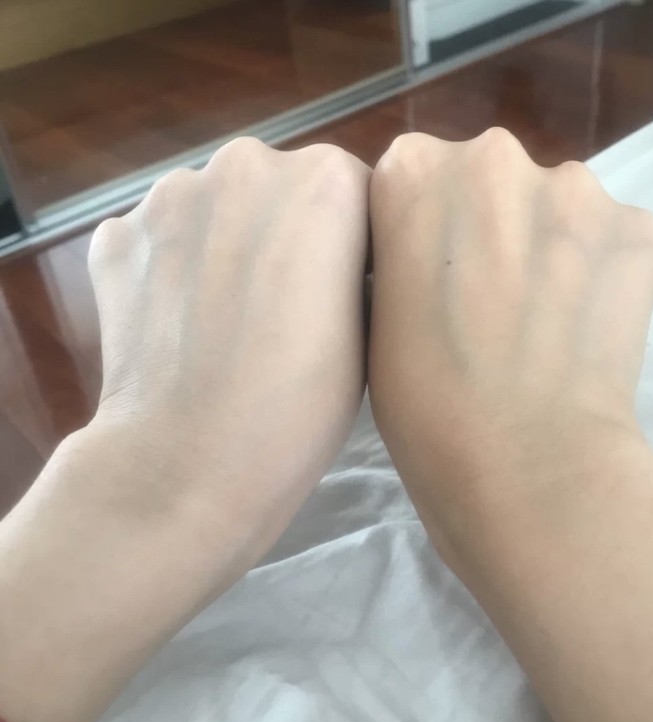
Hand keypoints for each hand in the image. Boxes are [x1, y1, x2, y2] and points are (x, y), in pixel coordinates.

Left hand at [89, 138, 369, 565]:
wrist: (190, 462)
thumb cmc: (303, 406)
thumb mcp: (370, 329)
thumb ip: (357, 264)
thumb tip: (334, 254)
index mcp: (325, 181)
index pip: (355, 191)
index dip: (352, 244)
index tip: (342, 292)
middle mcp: (245, 163)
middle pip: (280, 187)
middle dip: (287, 231)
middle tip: (282, 304)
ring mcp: (168, 194)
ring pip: (217, 207)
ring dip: (226, 242)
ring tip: (224, 316)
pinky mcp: (117, 234)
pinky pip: (161, 235)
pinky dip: (172, 264)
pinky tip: (179, 320)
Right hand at [368, 128, 652, 572]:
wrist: (522, 462)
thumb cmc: (422, 403)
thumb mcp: (376, 314)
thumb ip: (403, 256)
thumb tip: (437, 253)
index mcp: (411, 172)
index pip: (414, 178)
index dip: (425, 231)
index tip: (433, 277)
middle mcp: (493, 156)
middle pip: (489, 181)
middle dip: (489, 227)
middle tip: (490, 302)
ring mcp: (576, 188)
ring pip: (555, 207)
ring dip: (549, 247)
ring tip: (544, 321)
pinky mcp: (639, 229)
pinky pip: (611, 239)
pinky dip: (601, 273)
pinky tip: (585, 328)